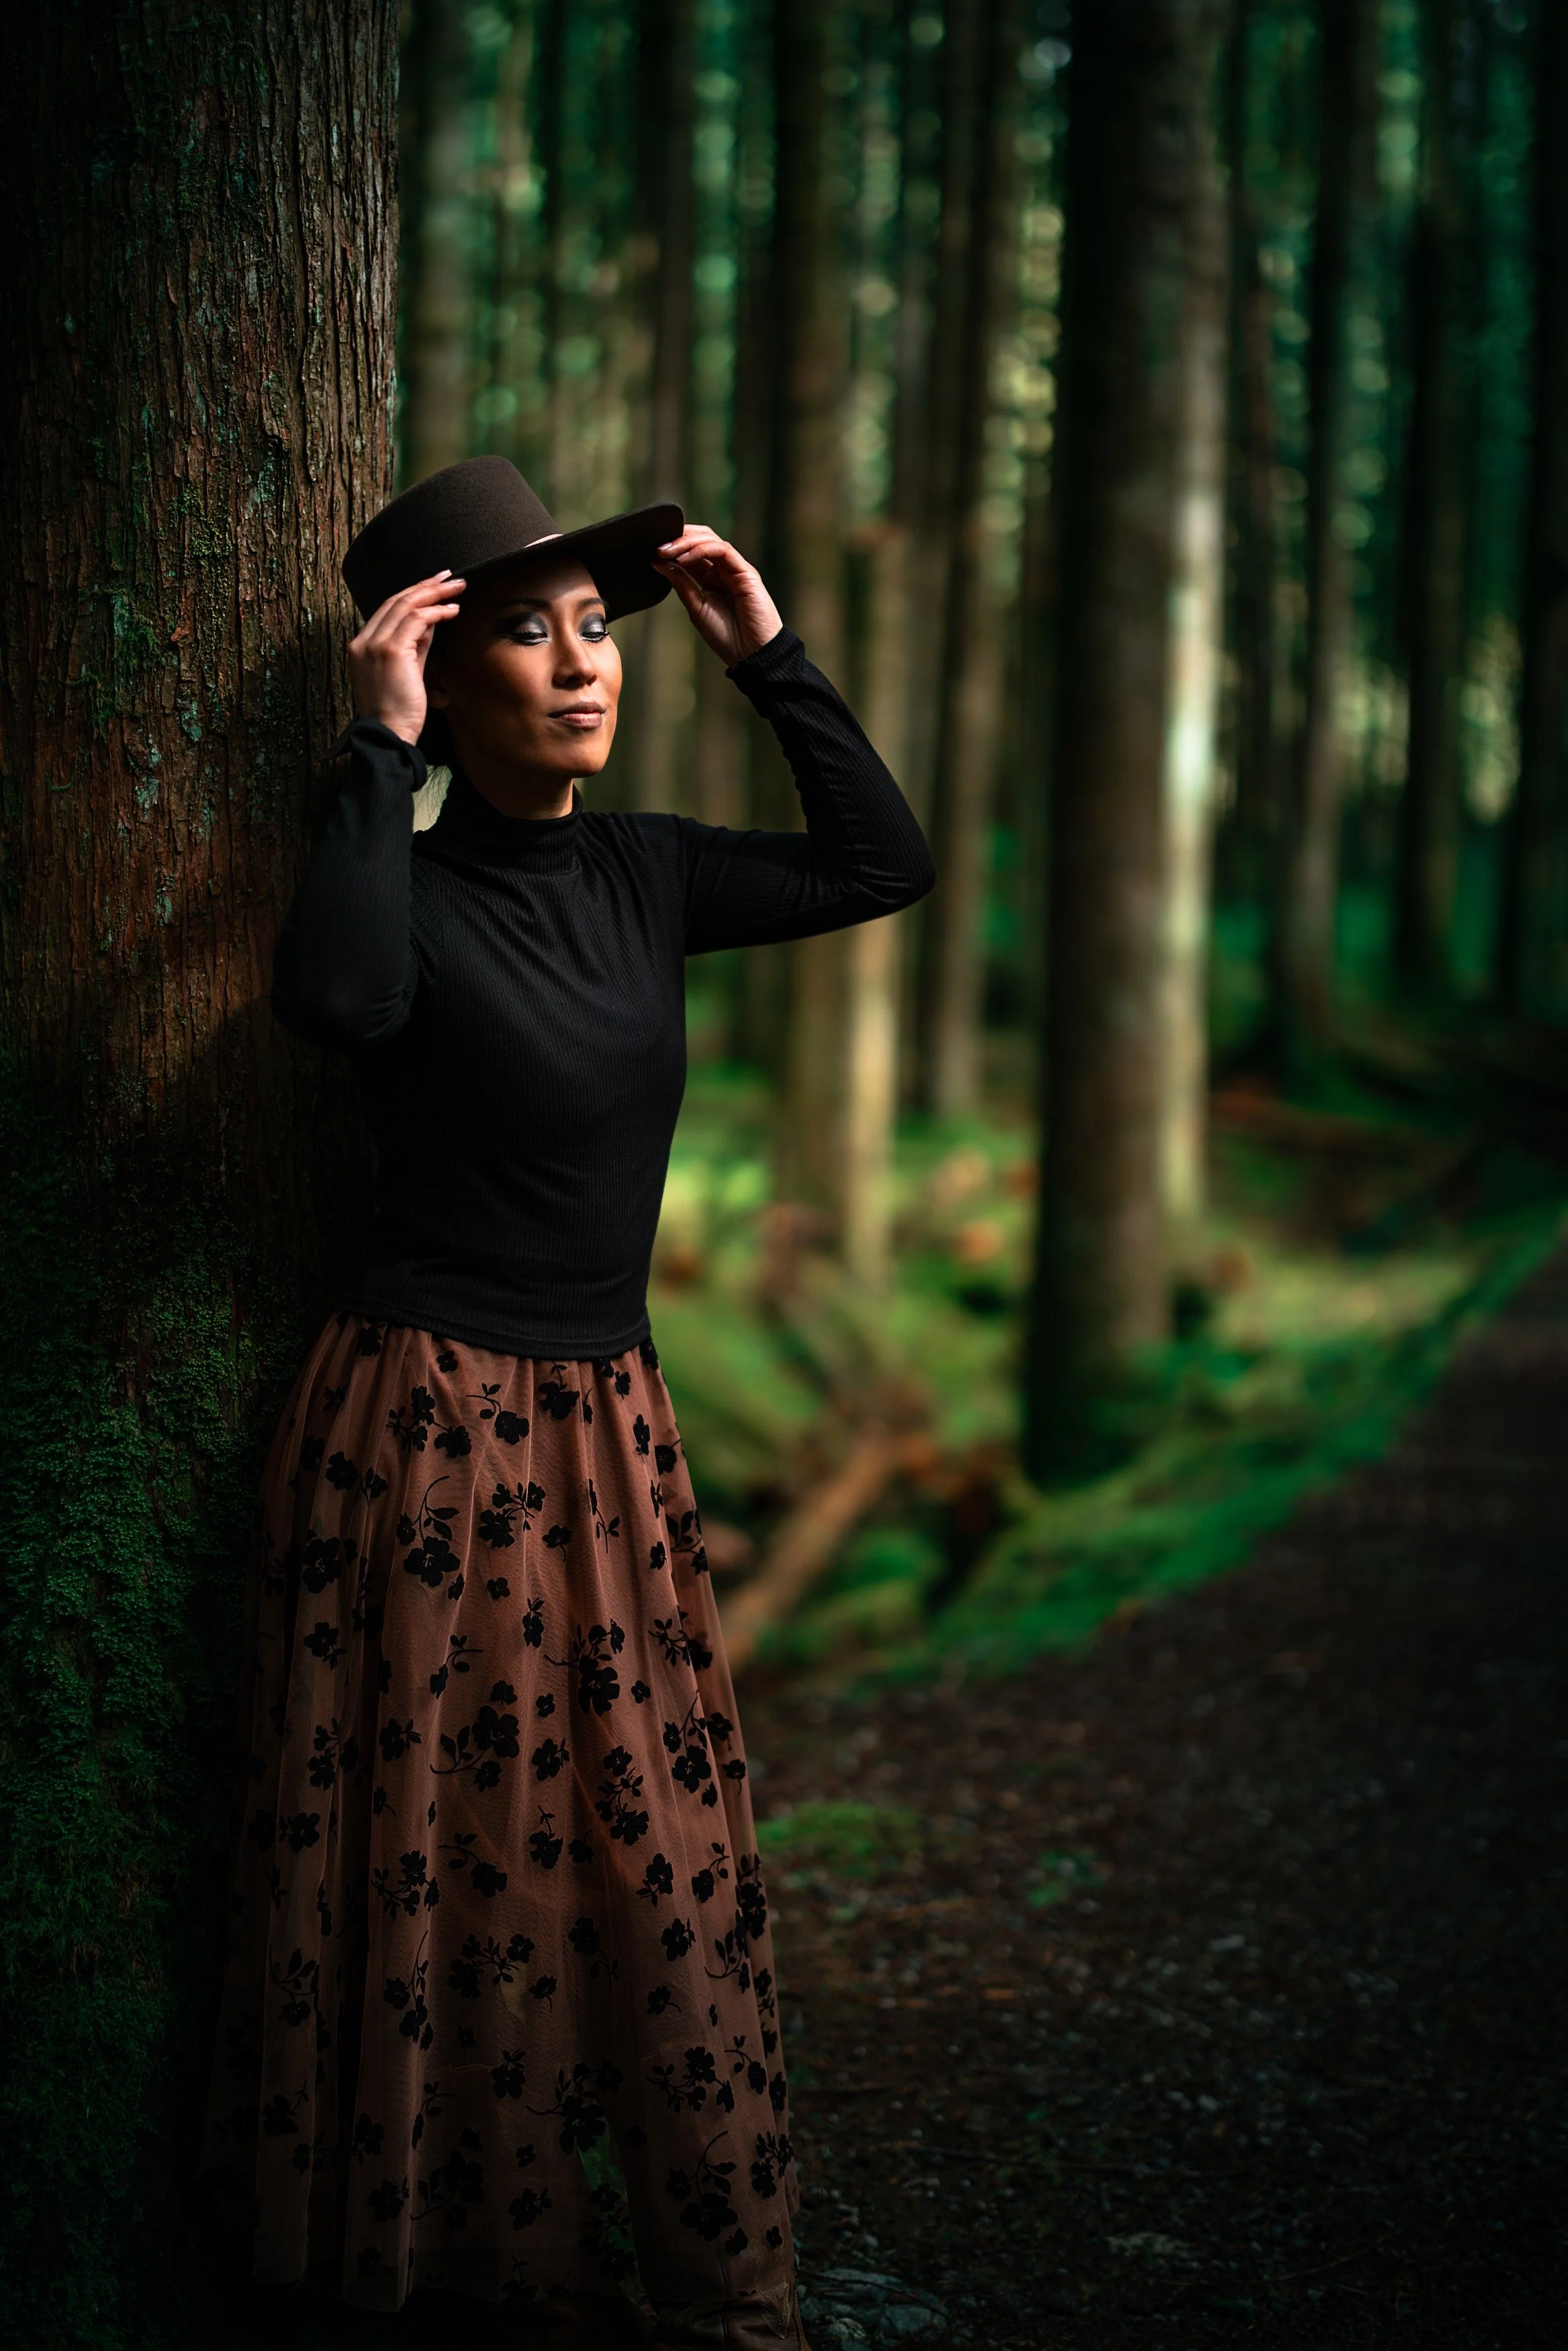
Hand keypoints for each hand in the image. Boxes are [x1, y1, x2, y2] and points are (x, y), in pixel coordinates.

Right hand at [348, 571, 465, 744]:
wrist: (388, 735)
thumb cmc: (398, 712)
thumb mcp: (406, 672)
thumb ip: (415, 646)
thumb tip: (431, 621)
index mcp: (361, 646)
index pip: (386, 610)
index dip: (412, 594)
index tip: (433, 586)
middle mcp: (363, 641)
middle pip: (395, 601)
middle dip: (424, 586)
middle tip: (449, 576)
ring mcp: (375, 644)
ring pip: (405, 605)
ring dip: (434, 593)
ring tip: (457, 587)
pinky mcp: (391, 651)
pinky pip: (417, 620)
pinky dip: (437, 612)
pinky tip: (453, 610)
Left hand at [651, 527, 782, 665]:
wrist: (751, 654)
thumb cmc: (727, 636)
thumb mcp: (696, 607)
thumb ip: (681, 582)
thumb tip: (659, 562)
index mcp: (711, 579)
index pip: (691, 552)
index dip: (673, 547)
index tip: (653, 552)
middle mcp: (723, 570)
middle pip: (701, 540)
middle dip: (679, 538)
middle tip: (659, 546)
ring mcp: (735, 569)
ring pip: (711, 540)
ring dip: (687, 542)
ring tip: (668, 551)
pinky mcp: (746, 571)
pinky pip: (723, 550)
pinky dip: (702, 550)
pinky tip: (685, 558)